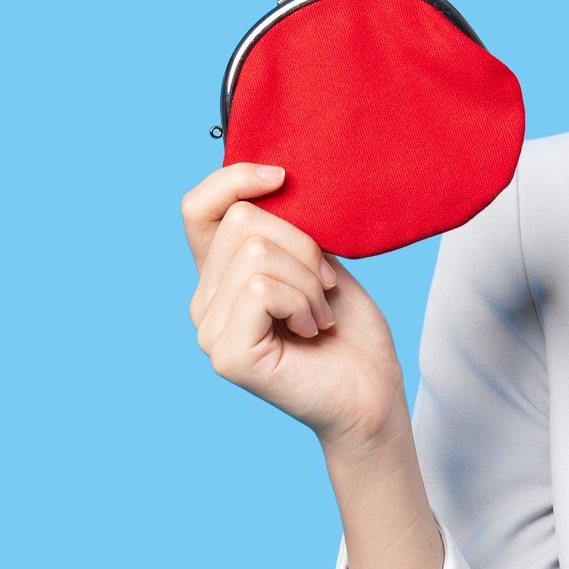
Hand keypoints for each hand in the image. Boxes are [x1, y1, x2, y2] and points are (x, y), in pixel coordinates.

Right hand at [180, 162, 408, 447]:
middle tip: (325, 288)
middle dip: (302, 246)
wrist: (371, 391)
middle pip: (242, 222)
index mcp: (220, 275)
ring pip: (256, 254)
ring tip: (320, 314)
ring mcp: (210, 331)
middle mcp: (204, 302)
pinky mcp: (227, 354)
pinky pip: (262, 288)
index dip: (233, 180)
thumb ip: (282, 227)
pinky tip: (312, 329)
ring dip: (309, 281)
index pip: (197, 208)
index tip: (283, 177)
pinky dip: (303, 302)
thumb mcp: (315, 259)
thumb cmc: (348, 328)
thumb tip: (270, 178)